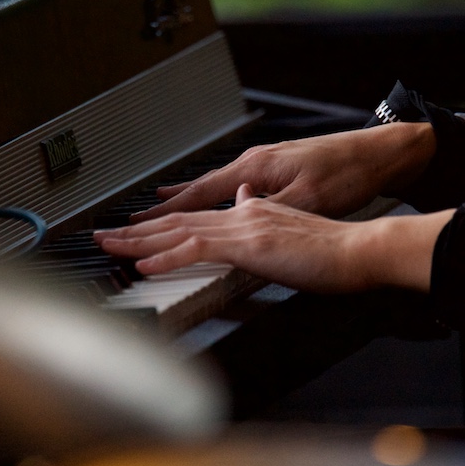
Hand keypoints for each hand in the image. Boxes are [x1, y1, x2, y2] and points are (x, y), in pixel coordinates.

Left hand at [96, 184, 454, 293]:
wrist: (361, 248)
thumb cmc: (334, 249)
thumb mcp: (293, 228)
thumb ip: (265, 216)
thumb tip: (246, 202)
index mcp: (251, 213)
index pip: (196, 219)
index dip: (162, 227)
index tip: (136, 233)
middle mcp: (241, 214)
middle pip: (178, 222)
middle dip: (137, 231)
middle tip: (103, 237)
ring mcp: (244, 227)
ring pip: (179, 231)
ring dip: (139, 240)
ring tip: (109, 246)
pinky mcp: (250, 245)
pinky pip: (198, 249)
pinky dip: (167, 256)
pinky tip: (143, 263)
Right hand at [131, 121, 434, 222]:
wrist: (380, 153)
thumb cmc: (348, 172)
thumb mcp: (307, 200)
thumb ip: (267, 211)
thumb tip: (234, 218)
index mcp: (254, 170)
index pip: (198, 196)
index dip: (166, 215)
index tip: (139, 226)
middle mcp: (253, 163)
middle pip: (197, 191)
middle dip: (163, 209)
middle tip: (133, 222)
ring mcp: (263, 164)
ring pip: (212, 187)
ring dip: (184, 202)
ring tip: (159, 208)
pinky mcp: (277, 169)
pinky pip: (230, 185)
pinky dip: (210, 196)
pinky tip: (213, 199)